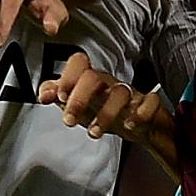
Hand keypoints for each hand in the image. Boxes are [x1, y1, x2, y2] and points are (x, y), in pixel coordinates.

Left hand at [38, 52, 166, 141]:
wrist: (138, 126)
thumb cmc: (104, 110)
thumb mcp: (77, 104)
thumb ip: (58, 95)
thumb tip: (44, 93)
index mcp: (91, 80)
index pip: (79, 63)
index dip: (67, 77)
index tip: (59, 97)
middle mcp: (109, 84)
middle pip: (94, 77)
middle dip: (79, 99)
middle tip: (69, 120)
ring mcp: (131, 94)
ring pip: (120, 93)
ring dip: (105, 114)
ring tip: (94, 133)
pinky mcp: (149, 106)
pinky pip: (150, 102)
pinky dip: (140, 114)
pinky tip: (129, 125)